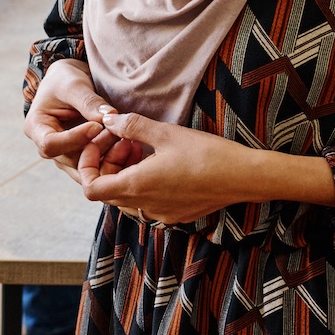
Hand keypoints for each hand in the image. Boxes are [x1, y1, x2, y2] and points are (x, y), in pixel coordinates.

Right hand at [22, 60, 143, 183]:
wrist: (70, 82)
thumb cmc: (66, 79)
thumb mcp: (74, 85)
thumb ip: (88, 102)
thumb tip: (110, 118)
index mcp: (36, 128)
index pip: (51, 144)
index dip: (74, 138)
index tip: (97, 126)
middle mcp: (47, 146)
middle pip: (69, 160)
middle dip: (95, 150)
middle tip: (118, 134)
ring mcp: (64, 154)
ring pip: (85, 168)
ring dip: (106, 157)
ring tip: (127, 140)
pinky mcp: (81, 157)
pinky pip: (96, 166)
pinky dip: (113, 161)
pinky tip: (130, 149)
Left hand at [79, 112, 334, 224]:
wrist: (246, 177)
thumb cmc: (207, 154)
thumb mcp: (165, 133)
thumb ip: (131, 127)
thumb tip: (109, 119)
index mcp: (136, 187)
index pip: (90, 188)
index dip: (88, 165)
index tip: (102, 143)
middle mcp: (145, 206)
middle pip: (107, 192)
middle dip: (107, 164)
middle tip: (123, 139)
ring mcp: (161, 214)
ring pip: (126, 198)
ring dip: (125, 173)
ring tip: (142, 147)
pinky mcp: (176, 214)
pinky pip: (146, 202)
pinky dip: (143, 183)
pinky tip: (160, 162)